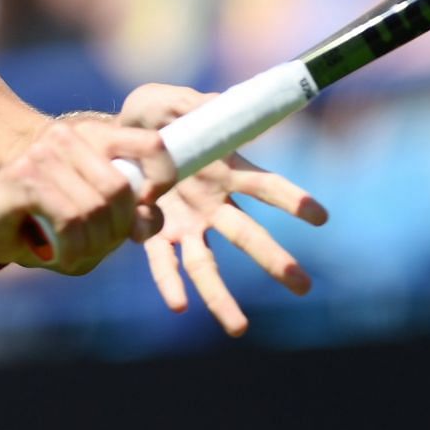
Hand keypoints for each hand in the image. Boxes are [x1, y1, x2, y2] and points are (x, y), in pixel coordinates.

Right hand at [0, 117, 175, 273]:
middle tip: (98, 246)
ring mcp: (44, 154)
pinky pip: (69, 219)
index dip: (162, 177)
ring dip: (91, 246)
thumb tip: (149, 225)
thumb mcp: (96, 221)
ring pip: (94, 208)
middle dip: (116, 230)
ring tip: (75, 253)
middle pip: (121, 188)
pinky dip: (71, 248)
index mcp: (96, 136)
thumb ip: (131, 218)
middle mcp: (70, 137)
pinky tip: (60, 255)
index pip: (151, 144)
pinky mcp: (26, 177)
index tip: (147, 207)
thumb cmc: (46, 223)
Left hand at [120, 84, 327, 336]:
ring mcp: (185, 224)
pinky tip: (179, 305)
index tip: (319, 216)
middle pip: (247, 235)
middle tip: (303, 285)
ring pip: (207, 265)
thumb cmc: (150, 115)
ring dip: (222, 296)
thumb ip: (192, 106)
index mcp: (224, 170)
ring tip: (240, 329)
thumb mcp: (167, 100)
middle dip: (274, 260)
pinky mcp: (154, 235)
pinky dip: (168, 282)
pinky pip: (163, 263)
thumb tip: (220, 105)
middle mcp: (211, 203)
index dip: (290, 198)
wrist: (110, 137)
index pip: (264, 186)